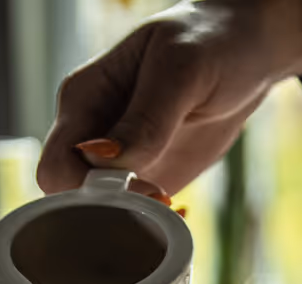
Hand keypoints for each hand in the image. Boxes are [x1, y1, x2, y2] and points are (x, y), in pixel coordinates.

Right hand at [37, 0, 301, 198]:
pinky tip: (177, 210)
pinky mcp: (148, 178)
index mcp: (83, 100)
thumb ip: (144, 119)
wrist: (246, 51)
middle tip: (159, 196)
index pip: (56, 166)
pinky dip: (152, 223)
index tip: (136, 183)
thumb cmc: (209, 42)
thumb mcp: (181, 70)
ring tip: (170, 199)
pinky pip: (134, 215)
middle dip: (107, 212)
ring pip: (99, 213)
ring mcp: (119, 160)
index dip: (85, 189)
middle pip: (69, 199)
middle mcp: (92, 133)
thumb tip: (102, 160)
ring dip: (131, 221)